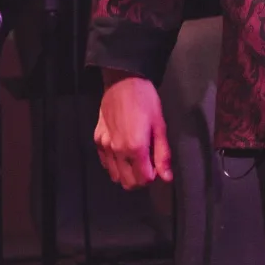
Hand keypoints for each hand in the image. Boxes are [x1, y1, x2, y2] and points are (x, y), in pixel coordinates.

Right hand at [94, 73, 172, 189]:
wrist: (122, 81)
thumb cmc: (144, 100)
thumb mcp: (160, 125)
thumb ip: (163, 154)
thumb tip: (167, 177)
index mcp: (135, 148)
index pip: (144, 179)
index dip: (154, 175)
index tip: (157, 165)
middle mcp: (117, 151)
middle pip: (128, 183)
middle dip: (141, 178)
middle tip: (149, 164)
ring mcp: (105, 146)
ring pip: (115, 176)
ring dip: (128, 174)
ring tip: (137, 158)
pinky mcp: (97, 140)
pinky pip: (106, 164)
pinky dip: (116, 165)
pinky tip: (124, 152)